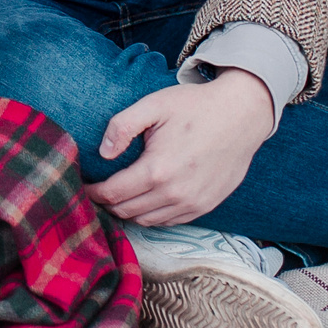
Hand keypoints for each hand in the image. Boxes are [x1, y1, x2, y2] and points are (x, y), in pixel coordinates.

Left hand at [84, 71, 276, 227]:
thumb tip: (103, 153)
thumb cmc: (196, 107)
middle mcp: (175, 194)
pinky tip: (146, 200)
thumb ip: (122, 126)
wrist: (242, 115)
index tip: (84, 186)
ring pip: (147, 221)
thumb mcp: (154, 105)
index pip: (113, 194)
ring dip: (129, 212)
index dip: (93, 192)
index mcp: (157, 170)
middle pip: (127, 211)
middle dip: (108, 203)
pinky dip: (153, 215)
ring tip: (119, 197)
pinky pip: (169, 222)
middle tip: (99, 191)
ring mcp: (192, 204)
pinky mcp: (205, 206)